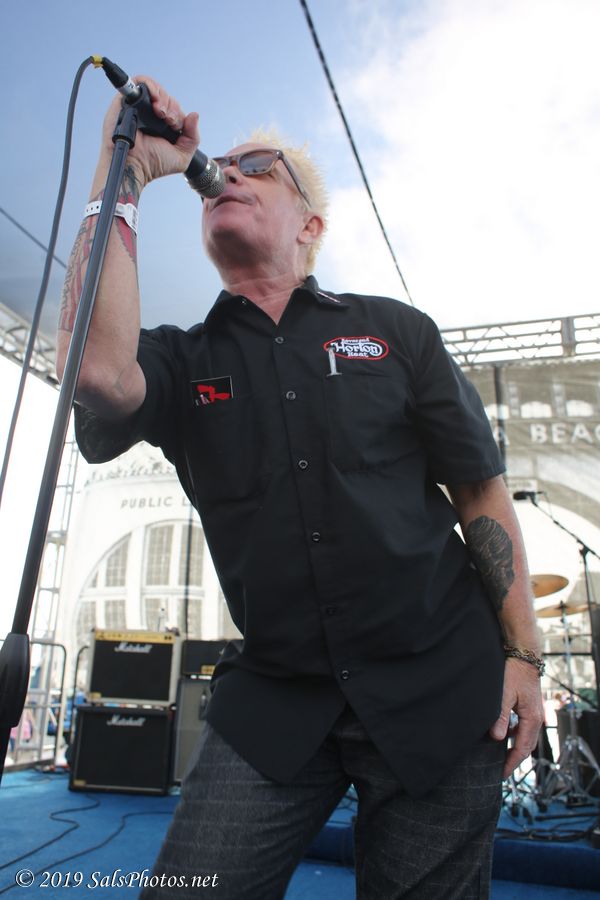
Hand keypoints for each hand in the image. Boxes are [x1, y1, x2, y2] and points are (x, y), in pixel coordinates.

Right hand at [99, 74, 199, 188]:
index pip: (175, 108)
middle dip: (172, 107)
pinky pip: (140, 82)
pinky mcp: (126, 100)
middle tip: (168, 121)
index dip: (178, 114)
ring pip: (156, 89)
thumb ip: (192, 137)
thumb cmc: (154, 164)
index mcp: (162, 125)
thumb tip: (194, 115)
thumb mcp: (182, 156)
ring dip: (163, 98)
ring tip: (160, 113)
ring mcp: (138, 106)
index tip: (174, 126)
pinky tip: (154, 101)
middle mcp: (150, 114)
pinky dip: (150, 86)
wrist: (135, 165)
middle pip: (167, 97)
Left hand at [489, 657, 544, 777]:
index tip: (502, 774)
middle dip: (514, 758)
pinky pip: (523, 725)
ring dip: (515, 746)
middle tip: (501, 769)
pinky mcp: (529, 706)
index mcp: (532, 718)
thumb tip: (498, 738)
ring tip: (501, 753)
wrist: (523, 655)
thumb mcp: (504, 695)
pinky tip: (503, 731)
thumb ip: (501, 716)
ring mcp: (534, 712)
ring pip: (525, 735)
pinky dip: (514, 733)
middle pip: (527, 745)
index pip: (523, 748)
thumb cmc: (514, 672)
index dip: (512, 763)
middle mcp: (536, 717)